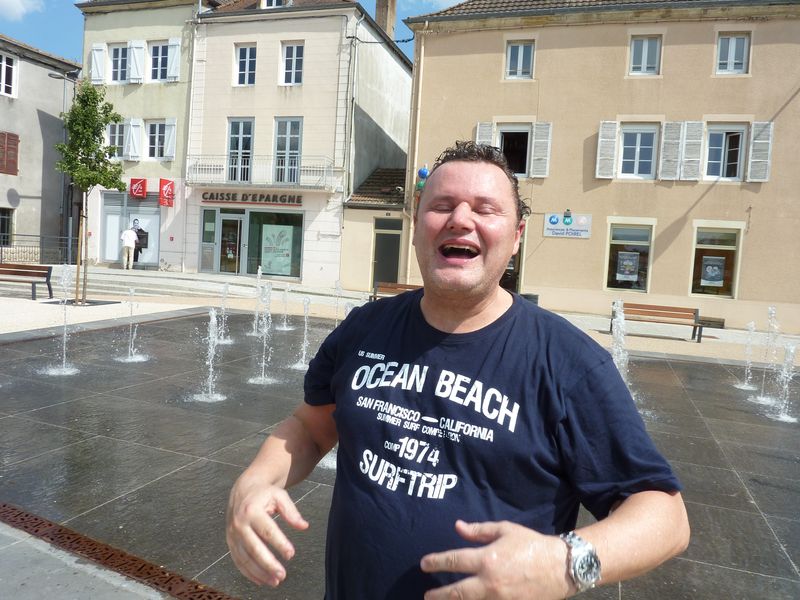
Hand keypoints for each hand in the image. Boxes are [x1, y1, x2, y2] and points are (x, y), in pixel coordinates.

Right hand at [226, 476, 308, 587]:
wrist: (242, 490)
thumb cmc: (264, 494)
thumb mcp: (280, 496)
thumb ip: (291, 512)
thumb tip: (303, 526)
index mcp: (252, 510)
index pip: (267, 531)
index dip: (279, 543)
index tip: (291, 554)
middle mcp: (239, 524)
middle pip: (254, 548)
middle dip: (268, 564)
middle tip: (282, 575)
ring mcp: (232, 535)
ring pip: (244, 558)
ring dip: (259, 573)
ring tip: (275, 581)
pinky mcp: (230, 542)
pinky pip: (238, 561)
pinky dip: (248, 573)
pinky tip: (261, 580)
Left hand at [420, 520, 573, 598]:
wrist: (561, 567)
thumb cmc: (531, 545)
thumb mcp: (505, 530)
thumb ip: (479, 530)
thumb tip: (457, 527)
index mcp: (487, 559)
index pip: (454, 561)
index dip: (436, 562)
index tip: (424, 564)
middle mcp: (490, 582)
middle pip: (456, 592)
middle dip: (438, 594)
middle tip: (427, 595)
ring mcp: (500, 599)